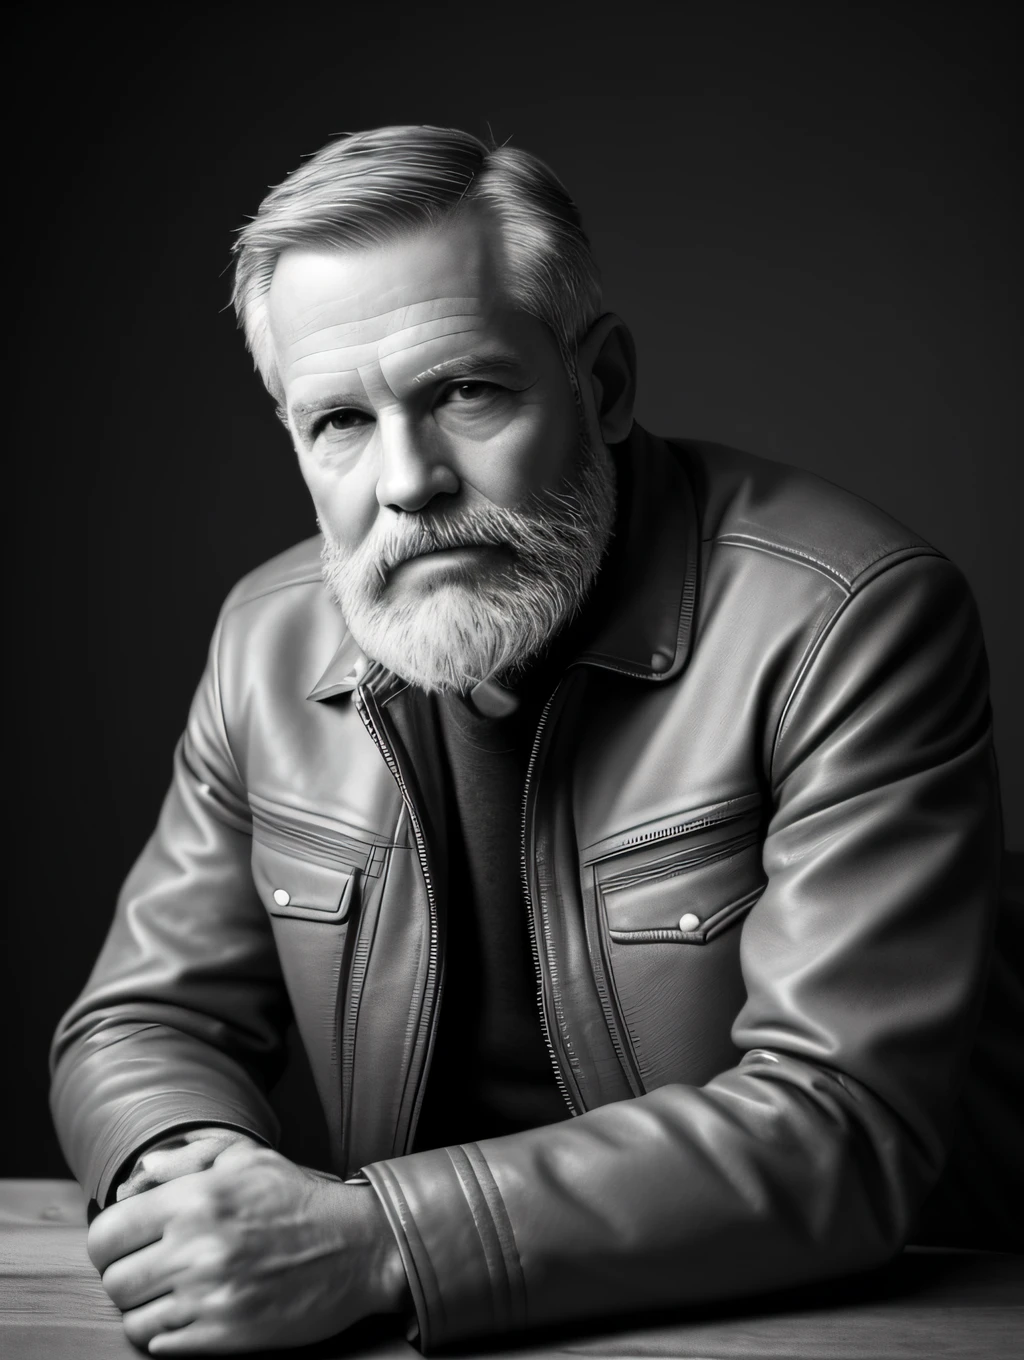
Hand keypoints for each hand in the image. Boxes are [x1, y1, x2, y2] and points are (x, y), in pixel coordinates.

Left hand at [88, 1141, 410, 1353]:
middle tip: (159, 1268)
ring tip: (180, 1291)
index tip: (131, 1243)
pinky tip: (197, 1311)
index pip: (105, 1235)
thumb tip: (135, 1180)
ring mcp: (210, 1296)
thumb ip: (185, 1160)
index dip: (112, 1242)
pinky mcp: (226, 1336)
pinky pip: (161, 1346)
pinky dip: (170, 1333)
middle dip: (131, 1275)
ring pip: (133, 1320)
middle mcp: (196, 1248)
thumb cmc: (299, 1199)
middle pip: (114, 1281)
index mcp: (196, 1198)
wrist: (359, 1246)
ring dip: (150, 1307)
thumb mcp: (246, 1159)